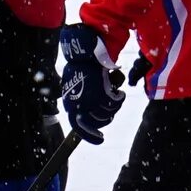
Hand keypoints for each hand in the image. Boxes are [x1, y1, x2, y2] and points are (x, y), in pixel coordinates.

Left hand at [59, 23, 124, 142]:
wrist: (87, 52)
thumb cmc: (84, 68)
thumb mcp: (80, 86)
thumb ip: (83, 100)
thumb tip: (86, 116)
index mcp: (71, 103)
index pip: (78, 126)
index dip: (89, 135)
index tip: (101, 138)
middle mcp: (78, 104)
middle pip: (95, 123)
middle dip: (106, 119)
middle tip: (111, 110)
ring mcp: (89, 100)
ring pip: (106, 115)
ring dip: (113, 107)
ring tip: (115, 96)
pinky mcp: (100, 93)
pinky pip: (114, 104)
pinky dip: (118, 99)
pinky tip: (119, 92)